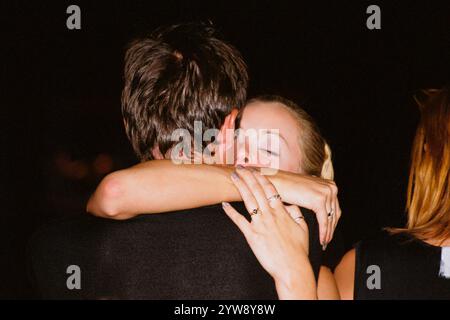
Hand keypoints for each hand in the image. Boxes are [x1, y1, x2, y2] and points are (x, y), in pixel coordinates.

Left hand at [222, 166, 315, 298]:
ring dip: (240, 187)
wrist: (292, 268)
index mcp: (282, 212)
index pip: (270, 189)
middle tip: (240, 167)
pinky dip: (230, 212)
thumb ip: (296, 213)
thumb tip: (290, 204)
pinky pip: (239, 221)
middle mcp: (270, 215)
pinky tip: (224, 204)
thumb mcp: (303, 228)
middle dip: (248, 177)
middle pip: (257, 190)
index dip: (262, 178)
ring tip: (233, 177)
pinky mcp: (252, 236)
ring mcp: (260, 224)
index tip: (256, 170)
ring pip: (248, 200)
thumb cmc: (298, 250)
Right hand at [269, 170, 341, 248]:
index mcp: (329, 185)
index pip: (334, 208)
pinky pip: (324, 220)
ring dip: (328, 232)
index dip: (332, 222)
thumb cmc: (287, 188)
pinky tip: (321, 240)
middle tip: (327, 241)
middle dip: (331, 229)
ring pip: (330, 218)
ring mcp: (326, 193)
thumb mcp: (306, 192)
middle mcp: (331, 187)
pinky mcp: (319, 200)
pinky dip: (323, 232)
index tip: (329, 233)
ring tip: (324, 242)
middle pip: (334, 213)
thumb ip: (316, 200)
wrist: (275, 182)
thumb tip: (322, 214)